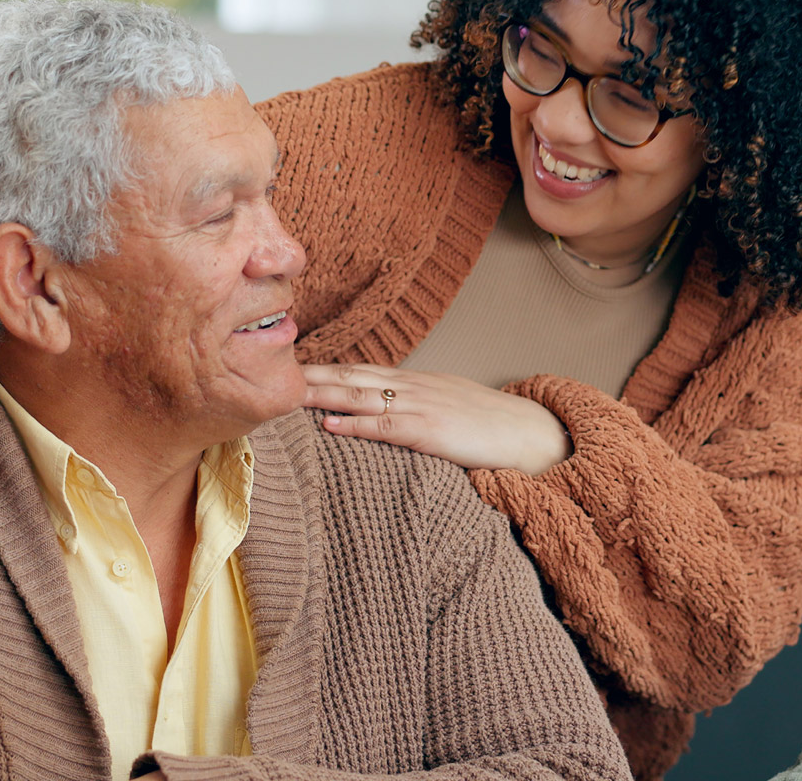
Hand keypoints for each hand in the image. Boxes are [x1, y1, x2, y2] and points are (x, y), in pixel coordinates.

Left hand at [302, 364, 569, 474]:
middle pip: (351, 375)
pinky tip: (331, 424)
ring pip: (360, 396)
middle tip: (270, 371)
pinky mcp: (431, 432)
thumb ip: (413, 406)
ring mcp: (421, 407)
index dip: (323, 367)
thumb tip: (381, 414)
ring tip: (287, 394)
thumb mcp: (447, 406)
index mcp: (415, 382)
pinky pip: (387, 427)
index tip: (288, 366)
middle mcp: (412, 387)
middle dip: (310, 374)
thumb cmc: (490, 426)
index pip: (359, 370)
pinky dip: (356, 425)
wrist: (531, 434)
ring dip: (322, 394)